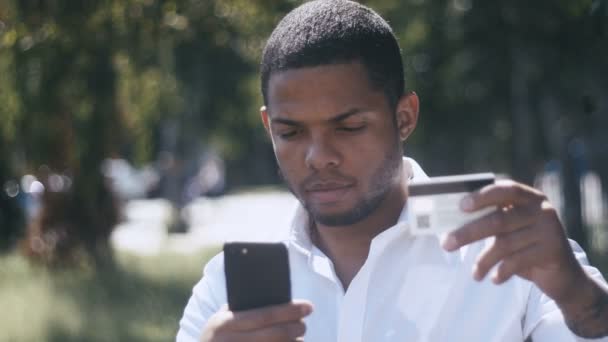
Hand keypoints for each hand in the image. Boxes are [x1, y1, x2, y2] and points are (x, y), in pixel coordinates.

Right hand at [200, 300, 312, 341]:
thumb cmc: (215, 338)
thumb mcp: (219, 321)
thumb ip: (240, 310)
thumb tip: (275, 296)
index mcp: (225, 323)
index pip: (265, 315)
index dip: (289, 311)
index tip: (308, 306)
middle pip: (274, 335)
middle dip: (295, 328)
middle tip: (304, 324)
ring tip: (299, 338)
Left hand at [441, 179, 584, 303]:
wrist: (564, 275)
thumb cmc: (527, 246)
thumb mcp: (513, 229)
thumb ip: (493, 220)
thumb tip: (452, 225)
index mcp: (530, 198)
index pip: (505, 190)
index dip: (483, 196)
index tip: (461, 206)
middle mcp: (542, 210)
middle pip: (498, 220)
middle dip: (468, 233)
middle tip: (446, 244)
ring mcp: (550, 230)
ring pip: (505, 244)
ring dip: (484, 261)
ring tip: (475, 274)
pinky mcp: (552, 251)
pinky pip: (518, 261)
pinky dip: (501, 271)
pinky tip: (494, 279)